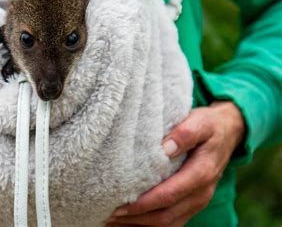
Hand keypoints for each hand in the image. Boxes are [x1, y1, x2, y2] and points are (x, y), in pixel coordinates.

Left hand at [107, 101, 244, 226]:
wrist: (228, 132)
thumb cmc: (209, 125)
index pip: (168, 195)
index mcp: (201, 173)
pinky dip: (148, 225)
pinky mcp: (192, 204)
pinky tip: (128, 221)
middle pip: (165, 215)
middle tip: (108, 214)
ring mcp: (197, 201)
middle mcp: (201, 193)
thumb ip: (185, 133)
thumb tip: (165, 148)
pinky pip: (171, 221)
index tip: (119, 205)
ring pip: (167, 223)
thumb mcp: (201, 121)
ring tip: (112, 220)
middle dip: (135, 218)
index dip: (143, 203)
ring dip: (139, 224)